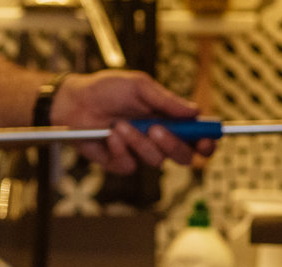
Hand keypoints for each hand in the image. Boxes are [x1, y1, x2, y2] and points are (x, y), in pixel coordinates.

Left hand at [51, 71, 216, 174]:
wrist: (74, 102)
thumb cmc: (106, 90)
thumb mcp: (138, 86)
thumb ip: (166, 100)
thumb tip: (194, 110)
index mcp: (169, 119)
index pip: (196, 137)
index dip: (207, 142)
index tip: (206, 140)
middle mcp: (159, 139)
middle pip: (184, 156)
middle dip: (172, 144)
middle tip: (156, 129)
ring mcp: (141, 153)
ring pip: (156, 160)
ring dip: (138, 141)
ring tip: (119, 125)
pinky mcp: (122, 163)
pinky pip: (130, 166)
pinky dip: (119, 149)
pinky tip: (109, 135)